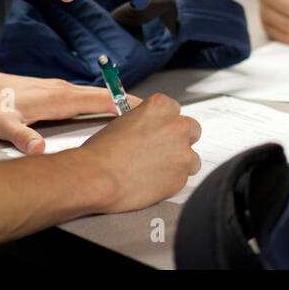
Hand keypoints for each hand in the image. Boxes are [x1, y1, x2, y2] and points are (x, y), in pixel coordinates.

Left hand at [0, 71, 141, 153]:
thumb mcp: (0, 124)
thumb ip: (20, 136)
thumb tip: (38, 149)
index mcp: (57, 97)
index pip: (99, 99)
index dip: (123, 103)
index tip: (145, 108)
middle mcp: (59, 89)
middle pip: (100, 95)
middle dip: (123, 101)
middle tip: (147, 111)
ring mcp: (53, 89)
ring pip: (90, 95)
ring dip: (110, 101)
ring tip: (128, 111)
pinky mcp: (46, 91)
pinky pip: (79, 96)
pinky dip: (94, 101)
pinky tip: (93, 109)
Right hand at [78, 93, 202, 211]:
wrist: (96, 177)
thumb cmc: (101, 152)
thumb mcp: (124, 122)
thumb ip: (147, 122)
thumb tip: (152, 130)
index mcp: (162, 107)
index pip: (175, 110)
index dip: (166, 123)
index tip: (160, 132)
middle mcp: (177, 126)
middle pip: (192, 130)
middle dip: (180, 141)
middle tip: (161, 151)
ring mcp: (182, 153)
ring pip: (192, 158)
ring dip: (179, 163)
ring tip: (155, 170)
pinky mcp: (180, 178)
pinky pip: (182, 179)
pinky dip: (171, 182)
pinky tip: (152, 182)